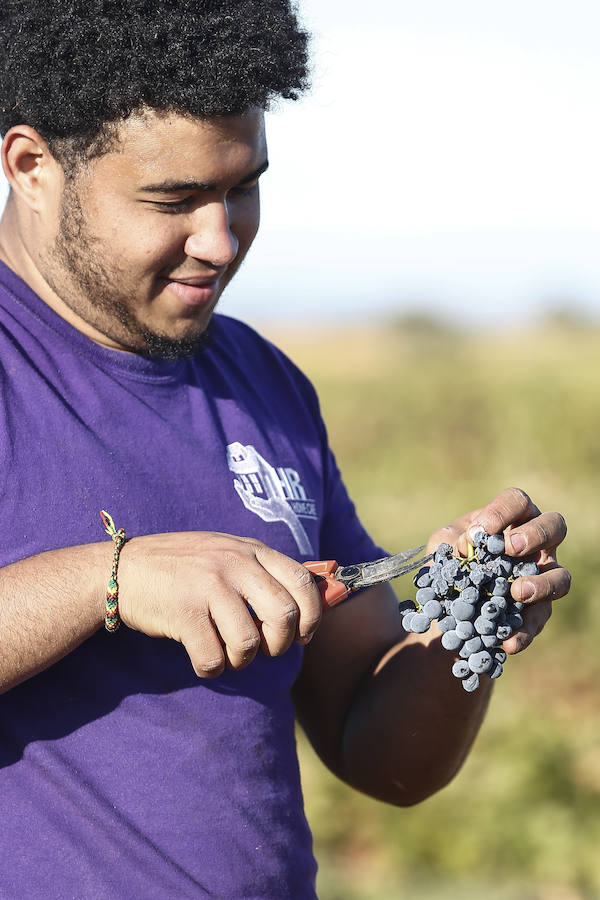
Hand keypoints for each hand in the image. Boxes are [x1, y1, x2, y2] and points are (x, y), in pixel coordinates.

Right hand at [117, 531, 321, 676]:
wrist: (123, 568)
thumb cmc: (183, 566)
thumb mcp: (227, 552)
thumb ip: (263, 571)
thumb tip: (311, 602)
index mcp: (251, 549)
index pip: (303, 582)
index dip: (312, 616)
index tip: (301, 634)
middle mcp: (235, 563)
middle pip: (284, 616)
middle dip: (279, 644)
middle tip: (263, 649)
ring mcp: (209, 587)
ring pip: (249, 642)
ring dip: (242, 659)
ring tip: (227, 651)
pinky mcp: (185, 613)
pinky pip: (214, 658)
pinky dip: (211, 667)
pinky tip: (202, 657)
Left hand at [427, 487, 569, 654]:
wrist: (444, 604)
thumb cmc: (449, 560)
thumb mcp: (440, 547)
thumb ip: (449, 541)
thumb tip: (466, 543)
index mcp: (511, 518)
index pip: (517, 502)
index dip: (503, 512)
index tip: (481, 531)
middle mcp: (535, 543)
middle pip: (554, 527)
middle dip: (534, 535)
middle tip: (510, 548)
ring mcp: (542, 576)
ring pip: (561, 576)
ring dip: (542, 584)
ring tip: (518, 592)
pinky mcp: (539, 611)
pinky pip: (540, 620)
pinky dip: (524, 632)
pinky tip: (508, 642)